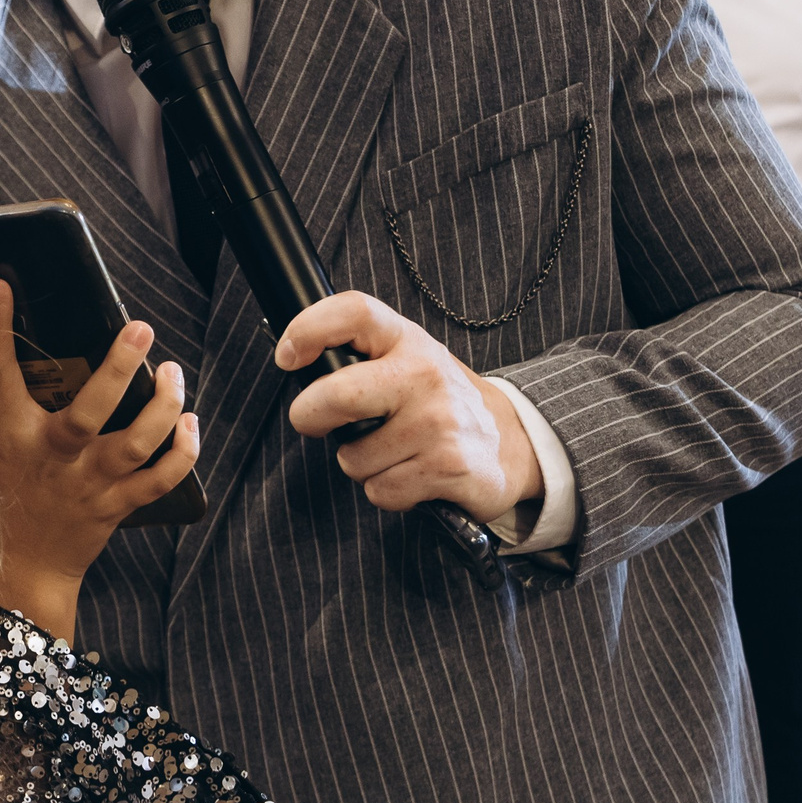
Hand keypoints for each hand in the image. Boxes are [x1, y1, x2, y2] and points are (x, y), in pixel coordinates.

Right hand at [0, 278, 198, 638]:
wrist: (18, 575)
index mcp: (11, 436)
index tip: (0, 287)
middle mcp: (54, 458)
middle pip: (91, 409)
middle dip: (119, 366)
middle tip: (141, 328)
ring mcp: (90, 483)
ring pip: (136, 442)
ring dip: (163, 405)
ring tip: (173, 372)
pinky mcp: (117, 506)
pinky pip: (160, 479)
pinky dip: (182, 452)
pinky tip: (190, 423)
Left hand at [277, 291, 538, 523]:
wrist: (514, 442)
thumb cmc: (439, 400)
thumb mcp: (406, 359)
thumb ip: (359, 356)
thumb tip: (294, 364)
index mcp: (407, 339)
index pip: (353, 312)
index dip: (308, 329)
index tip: (287, 357)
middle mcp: (425, 374)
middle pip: (337, 395)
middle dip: (310, 417)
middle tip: (316, 421)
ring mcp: (439, 421)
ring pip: (353, 457)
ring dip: (361, 463)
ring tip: (394, 451)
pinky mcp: (449, 467)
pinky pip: (381, 490)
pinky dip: (388, 491)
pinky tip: (413, 474)